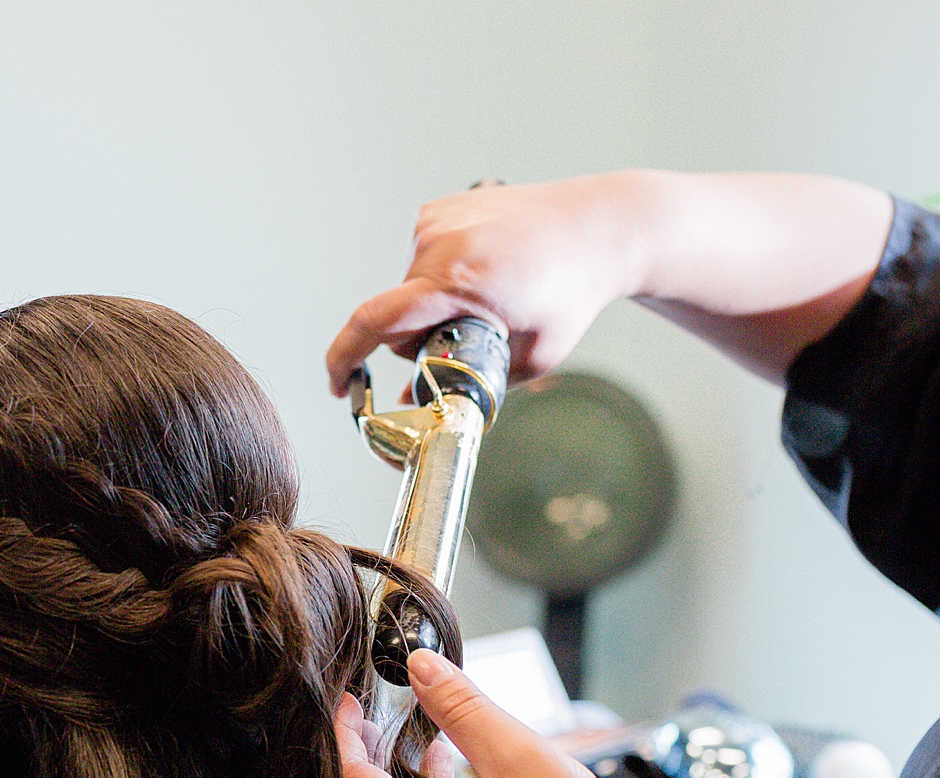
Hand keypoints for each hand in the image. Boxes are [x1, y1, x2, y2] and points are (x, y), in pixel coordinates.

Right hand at [325, 172, 655, 394]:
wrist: (601, 225)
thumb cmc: (573, 290)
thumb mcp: (528, 357)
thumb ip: (467, 385)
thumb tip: (413, 406)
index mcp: (458, 282)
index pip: (374, 322)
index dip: (344, 359)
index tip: (338, 385)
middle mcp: (438, 244)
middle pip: (397, 316)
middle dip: (419, 339)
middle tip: (473, 337)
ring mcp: (436, 221)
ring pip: (408, 289)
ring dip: (433, 306)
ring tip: (489, 297)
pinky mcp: (440, 208)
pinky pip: (420, 260)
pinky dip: (439, 276)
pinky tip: (483, 272)